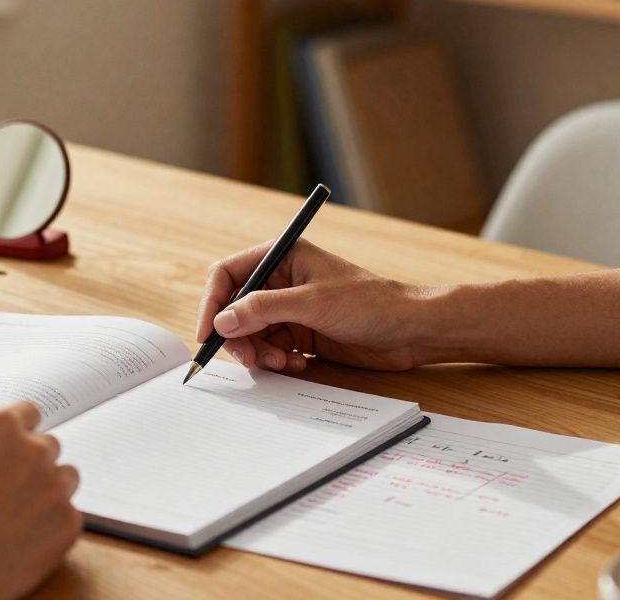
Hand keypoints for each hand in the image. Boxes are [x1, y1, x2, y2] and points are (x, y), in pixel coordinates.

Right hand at [0, 403, 81, 599]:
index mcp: (1, 429)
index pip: (28, 412)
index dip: (21, 429)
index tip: (19, 440)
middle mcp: (34, 451)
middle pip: (48, 446)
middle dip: (33, 463)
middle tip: (12, 488)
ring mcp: (55, 486)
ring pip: (64, 479)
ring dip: (47, 491)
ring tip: (17, 517)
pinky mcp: (69, 521)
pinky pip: (67, 515)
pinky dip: (51, 525)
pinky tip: (23, 539)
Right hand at [197, 240, 435, 372]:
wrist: (411, 331)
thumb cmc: (371, 303)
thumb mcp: (313, 303)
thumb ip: (263, 309)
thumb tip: (222, 320)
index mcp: (282, 257)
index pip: (228, 274)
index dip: (213, 303)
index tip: (208, 333)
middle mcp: (280, 281)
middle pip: (234, 309)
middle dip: (238, 336)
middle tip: (250, 359)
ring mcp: (289, 309)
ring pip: (250, 334)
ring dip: (259, 352)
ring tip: (283, 362)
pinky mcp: (299, 334)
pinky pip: (270, 349)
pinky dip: (276, 361)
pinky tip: (299, 363)